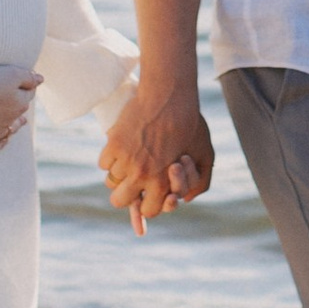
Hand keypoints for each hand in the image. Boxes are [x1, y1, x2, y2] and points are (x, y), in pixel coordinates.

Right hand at [0, 64, 42, 155]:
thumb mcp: (10, 73)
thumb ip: (27, 77)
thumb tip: (41, 79)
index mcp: (19, 104)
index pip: (28, 94)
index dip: (26, 87)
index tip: (24, 83)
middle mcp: (10, 121)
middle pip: (19, 113)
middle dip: (20, 107)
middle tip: (20, 103)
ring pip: (8, 131)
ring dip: (13, 126)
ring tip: (19, 123)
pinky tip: (1, 140)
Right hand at [99, 88, 214, 234]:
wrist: (169, 96)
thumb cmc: (190, 125)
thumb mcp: (205, 156)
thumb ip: (200, 182)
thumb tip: (187, 199)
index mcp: (162, 181)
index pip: (147, 210)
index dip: (145, 205)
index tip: (145, 194)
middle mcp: (141, 175)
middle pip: (119, 201)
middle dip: (124, 194)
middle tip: (129, 182)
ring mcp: (125, 160)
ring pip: (111, 180)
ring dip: (118, 172)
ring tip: (129, 158)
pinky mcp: (114, 145)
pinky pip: (103, 162)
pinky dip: (110, 157)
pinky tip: (120, 148)